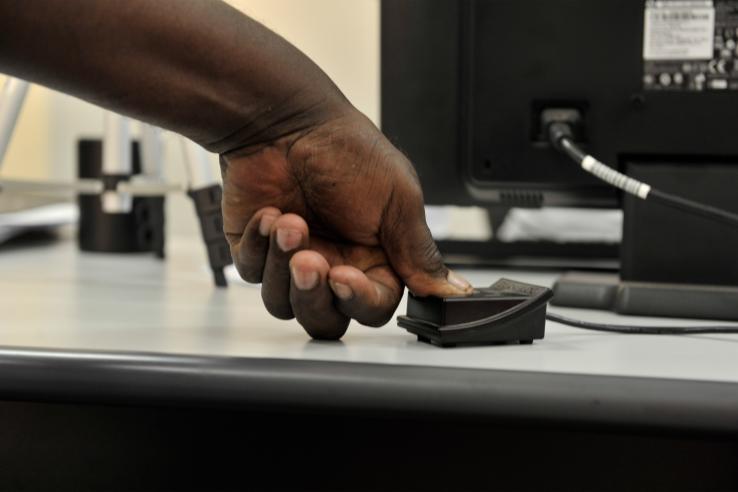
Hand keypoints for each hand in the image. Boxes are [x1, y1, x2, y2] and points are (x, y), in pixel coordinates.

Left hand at [221, 107, 471, 339]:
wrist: (285, 120)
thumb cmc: (345, 150)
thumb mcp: (397, 199)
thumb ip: (420, 252)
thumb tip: (452, 289)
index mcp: (376, 256)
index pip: (373, 308)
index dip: (359, 301)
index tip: (345, 277)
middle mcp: (335, 263)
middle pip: (325, 319)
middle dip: (314, 296)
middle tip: (311, 261)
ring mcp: (293, 259)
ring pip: (284, 304)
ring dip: (283, 267)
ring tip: (289, 223)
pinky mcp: (256, 250)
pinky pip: (252, 273)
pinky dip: (259, 245)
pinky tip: (270, 214)